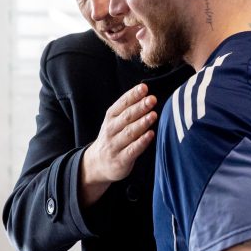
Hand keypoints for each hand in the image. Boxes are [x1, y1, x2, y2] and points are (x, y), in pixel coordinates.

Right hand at [79, 83, 156, 206]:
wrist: (97, 163)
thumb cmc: (113, 137)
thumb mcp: (115, 121)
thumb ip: (128, 109)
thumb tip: (147, 94)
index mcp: (110, 117)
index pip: (122, 104)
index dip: (133, 95)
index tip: (144, 87)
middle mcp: (111, 130)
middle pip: (126, 117)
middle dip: (140, 107)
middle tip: (152, 99)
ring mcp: (114, 146)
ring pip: (129, 133)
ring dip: (141, 124)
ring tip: (153, 115)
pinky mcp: (120, 160)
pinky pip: (132, 150)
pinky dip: (141, 142)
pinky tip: (150, 135)